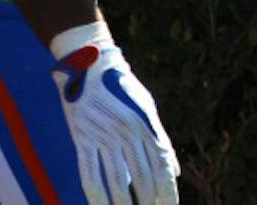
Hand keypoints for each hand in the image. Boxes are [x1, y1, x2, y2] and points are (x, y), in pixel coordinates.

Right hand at [52, 30, 179, 204]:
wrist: (90, 65)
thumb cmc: (122, 89)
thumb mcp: (147, 108)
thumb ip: (160, 139)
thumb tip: (173, 171)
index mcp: (147, 123)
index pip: (161, 165)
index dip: (167, 190)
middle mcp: (128, 131)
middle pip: (142, 176)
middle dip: (149, 201)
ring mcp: (104, 136)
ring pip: (117, 181)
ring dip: (124, 204)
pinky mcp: (82, 139)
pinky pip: (90, 174)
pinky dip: (97, 196)